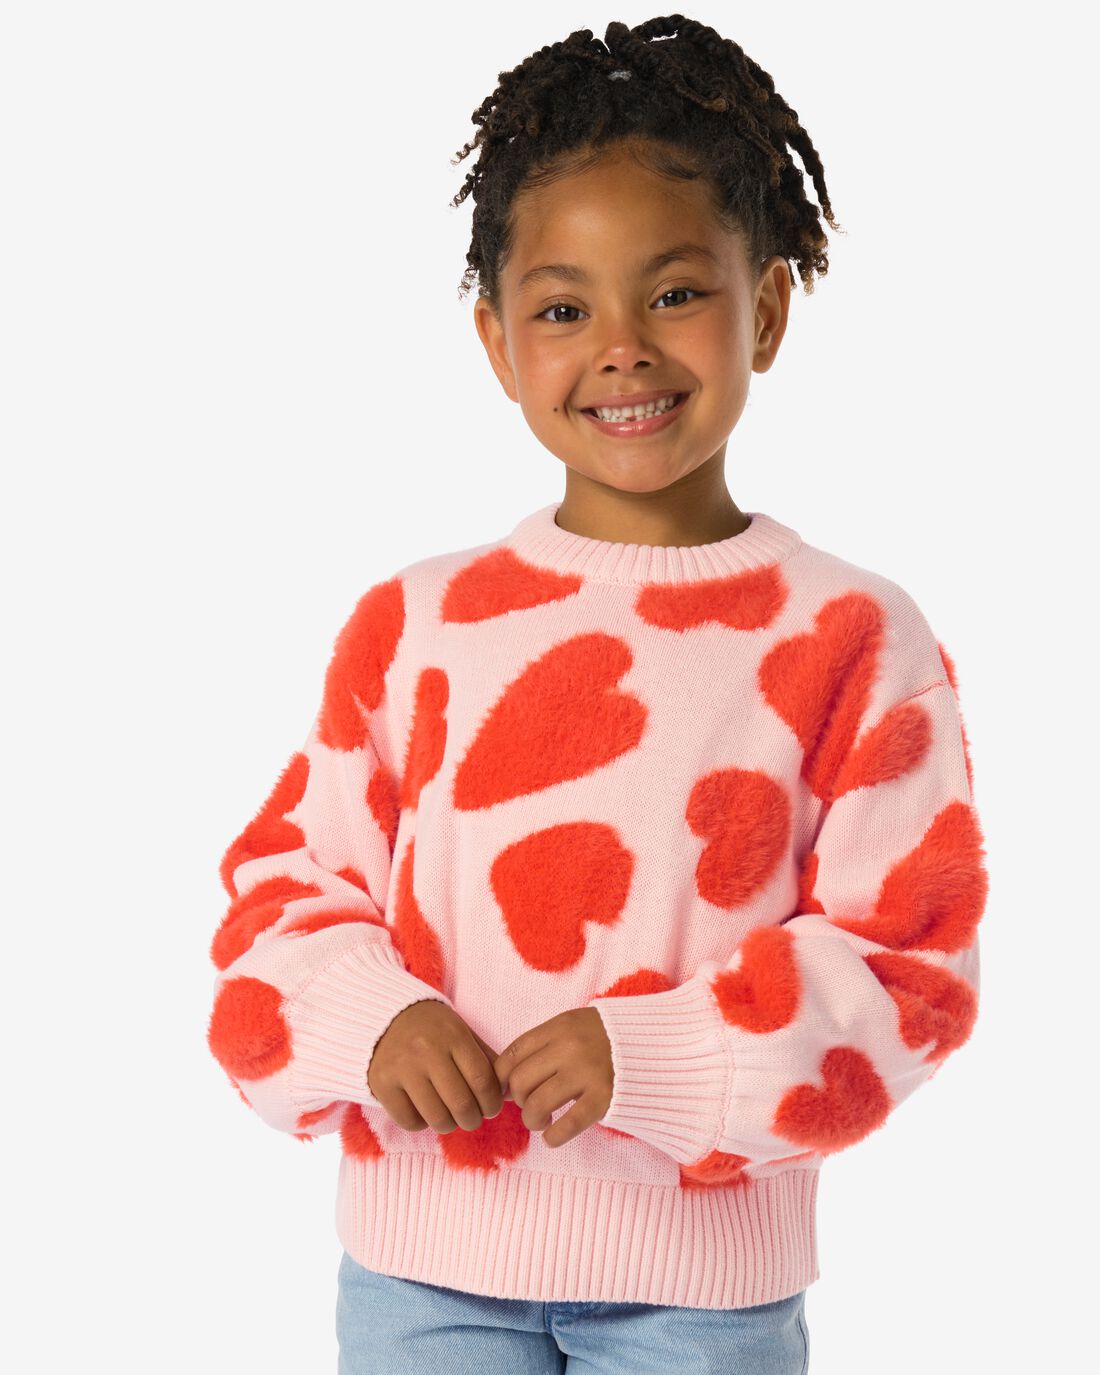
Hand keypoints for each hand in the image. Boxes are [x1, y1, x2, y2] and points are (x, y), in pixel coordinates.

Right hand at [367, 999, 510, 1132]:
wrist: (384, 1016)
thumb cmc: (432, 1028)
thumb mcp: (462, 1032)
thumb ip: (486, 1060)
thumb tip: (511, 1094)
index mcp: (453, 1035)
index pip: (482, 1080)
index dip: (492, 1102)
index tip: (491, 1107)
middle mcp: (427, 1051)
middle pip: (462, 1104)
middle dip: (473, 1119)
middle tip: (472, 1118)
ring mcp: (402, 1068)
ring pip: (437, 1117)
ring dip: (450, 1125)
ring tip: (450, 1117)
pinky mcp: (381, 1083)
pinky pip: (409, 1121)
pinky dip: (421, 1124)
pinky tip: (424, 1111)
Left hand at [493, 1008, 612, 1148]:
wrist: (658, 1045)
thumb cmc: (610, 1039)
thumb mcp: (577, 1026)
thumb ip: (546, 1045)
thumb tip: (507, 1080)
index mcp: (561, 1026)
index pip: (512, 1054)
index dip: (502, 1078)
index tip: (508, 1090)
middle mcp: (571, 1047)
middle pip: (520, 1080)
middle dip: (518, 1100)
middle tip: (530, 1105)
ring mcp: (587, 1072)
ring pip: (536, 1104)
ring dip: (532, 1120)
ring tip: (542, 1121)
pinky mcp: (604, 1098)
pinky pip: (565, 1125)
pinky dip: (552, 1137)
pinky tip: (553, 1137)